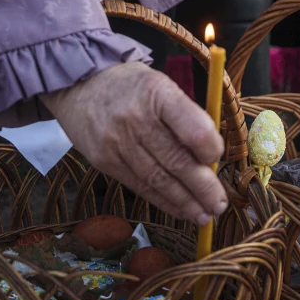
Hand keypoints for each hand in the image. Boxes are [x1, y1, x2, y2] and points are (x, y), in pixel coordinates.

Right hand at [40, 62, 226, 225]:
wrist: (80, 84)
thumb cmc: (132, 87)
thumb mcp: (161, 85)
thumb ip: (186, 116)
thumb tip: (212, 156)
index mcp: (158, 92)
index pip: (189, 125)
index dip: (208, 147)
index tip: (218, 157)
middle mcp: (135, 119)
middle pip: (175, 160)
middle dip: (202, 187)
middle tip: (220, 204)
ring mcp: (117, 143)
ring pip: (157, 180)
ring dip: (185, 202)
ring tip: (204, 215)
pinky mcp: (104, 162)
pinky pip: (139, 186)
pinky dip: (163, 201)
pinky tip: (181, 209)